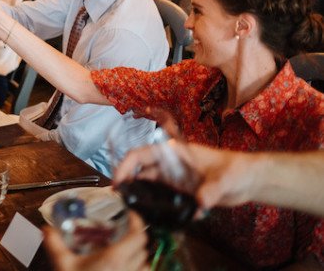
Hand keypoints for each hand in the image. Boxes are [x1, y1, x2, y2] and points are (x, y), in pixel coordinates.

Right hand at [43, 212, 148, 270]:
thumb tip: (47, 230)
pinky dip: (139, 269)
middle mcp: (127, 269)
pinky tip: (126, 269)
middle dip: (135, 237)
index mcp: (114, 258)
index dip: (137, 221)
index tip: (130, 215)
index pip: (138, 235)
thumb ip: (54, 244)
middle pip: (143, 247)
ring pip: (146, 263)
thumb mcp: (63, 264)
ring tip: (126, 251)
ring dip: (139, 255)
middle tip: (123, 232)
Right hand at [113, 142, 254, 211]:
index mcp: (174, 152)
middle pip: (140, 170)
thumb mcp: (224, 178)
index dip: (125, 165)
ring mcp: (174, 178)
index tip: (117, 182)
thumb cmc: (236, 169)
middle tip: (121, 200)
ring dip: (140, 195)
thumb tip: (200, 204)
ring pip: (149, 184)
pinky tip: (155, 217)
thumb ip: (211, 189)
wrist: (250, 180)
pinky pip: (162, 197)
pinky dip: (157, 206)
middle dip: (127, 182)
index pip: (141, 154)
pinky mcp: (180, 191)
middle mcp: (169, 164)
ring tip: (132, 209)